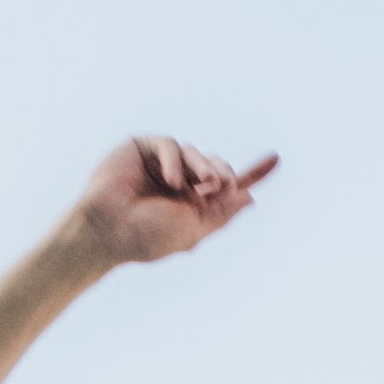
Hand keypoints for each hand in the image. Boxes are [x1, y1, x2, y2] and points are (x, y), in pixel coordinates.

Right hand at [74, 135, 277, 268]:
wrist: (107, 231)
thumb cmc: (145, 238)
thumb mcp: (192, 229)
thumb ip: (221, 212)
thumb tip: (250, 198)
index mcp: (193, 206)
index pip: (228, 187)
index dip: (252, 173)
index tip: (276, 159)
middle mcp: (180, 184)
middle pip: (216, 166)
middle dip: (222, 173)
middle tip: (220, 185)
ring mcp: (162, 164)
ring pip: (196, 153)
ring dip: (202, 167)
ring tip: (200, 185)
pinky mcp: (145, 147)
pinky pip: (171, 145)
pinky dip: (175, 161)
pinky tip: (169, 179)